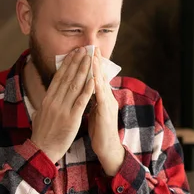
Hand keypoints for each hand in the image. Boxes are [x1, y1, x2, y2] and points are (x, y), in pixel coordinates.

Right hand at [31, 47, 93, 163]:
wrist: (42, 150)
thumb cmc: (41, 135)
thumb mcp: (39, 116)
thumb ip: (43, 106)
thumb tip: (42, 101)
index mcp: (47, 100)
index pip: (58, 78)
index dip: (67, 64)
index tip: (73, 54)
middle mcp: (54, 102)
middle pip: (67, 78)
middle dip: (76, 62)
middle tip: (84, 49)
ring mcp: (63, 110)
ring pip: (74, 86)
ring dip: (83, 70)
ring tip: (90, 58)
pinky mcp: (71, 119)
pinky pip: (81, 101)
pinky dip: (87, 89)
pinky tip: (94, 79)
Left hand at [88, 48, 124, 175]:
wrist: (107, 147)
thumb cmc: (100, 130)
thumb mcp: (94, 110)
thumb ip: (91, 98)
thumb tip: (85, 87)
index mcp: (102, 97)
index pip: (96, 77)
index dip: (92, 64)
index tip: (86, 51)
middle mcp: (107, 98)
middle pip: (101, 76)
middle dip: (96, 61)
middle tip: (91, 46)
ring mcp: (108, 104)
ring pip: (102, 83)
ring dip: (97, 70)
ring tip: (92, 56)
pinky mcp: (106, 113)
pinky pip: (101, 97)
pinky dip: (98, 87)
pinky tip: (94, 78)